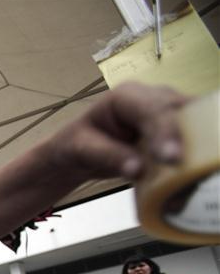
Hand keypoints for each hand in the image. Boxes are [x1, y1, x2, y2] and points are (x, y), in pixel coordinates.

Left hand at [47, 83, 188, 184]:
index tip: (172, 157)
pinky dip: (194, 156)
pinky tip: (190, 176)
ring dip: (196, 147)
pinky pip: (193, 140)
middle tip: (186, 166)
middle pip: (182, 112)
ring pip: (194, 123)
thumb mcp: (82, 150)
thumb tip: (139, 169)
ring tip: (192, 174)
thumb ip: (109, 156)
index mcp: (126, 97)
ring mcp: (168, 115)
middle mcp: (153, 99)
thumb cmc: (77, 145)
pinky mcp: (176, 132)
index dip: (166, 131)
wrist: (82, 151)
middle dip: (188, 137)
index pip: (153, 109)